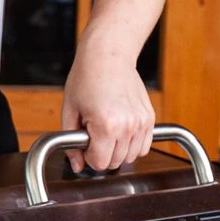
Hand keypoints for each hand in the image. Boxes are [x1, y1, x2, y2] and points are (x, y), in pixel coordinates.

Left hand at [59, 27, 155, 171]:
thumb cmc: (86, 77)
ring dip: (117, 151)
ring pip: (130, 157)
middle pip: (116, 162)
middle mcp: (127, 125)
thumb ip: (72, 144)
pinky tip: (120, 132)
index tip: (84, 144)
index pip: (100, 163)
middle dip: (102, 154)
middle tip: (94, 134)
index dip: (88, 157)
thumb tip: (78, 166)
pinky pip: (143, 147)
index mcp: (106, 125)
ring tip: (107, 130)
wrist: (108, 54)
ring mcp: (141, 122)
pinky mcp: (149, 118)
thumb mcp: (70, 112)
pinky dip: (132, 145)